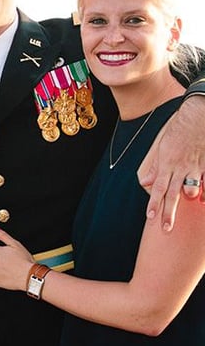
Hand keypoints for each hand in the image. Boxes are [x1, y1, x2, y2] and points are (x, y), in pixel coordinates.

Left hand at [138, 94, 204, 231]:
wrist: (198, 116)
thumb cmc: (179, 131)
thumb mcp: (161, 148)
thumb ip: (155, 168)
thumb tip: (146, 182)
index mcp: (166, 165)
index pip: (158, 189)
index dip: (154, 204)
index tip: (150, 217)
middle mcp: (180, 168)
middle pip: (172, 195)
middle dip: (169, 214)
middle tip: (166, 229)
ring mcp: (195, 167)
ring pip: (191, 188)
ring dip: (189, 196)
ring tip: (188, 202)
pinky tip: (203, 200)